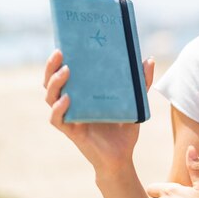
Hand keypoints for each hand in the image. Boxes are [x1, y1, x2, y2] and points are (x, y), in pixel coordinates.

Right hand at [43, 49, 154, 175]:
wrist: (122, 156)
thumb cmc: (124, 126)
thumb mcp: (135, 101)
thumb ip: (141, 82)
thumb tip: (148, 59)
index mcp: (83, 92)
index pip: (65, 72)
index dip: (60, 59)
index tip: (65, 42)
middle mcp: (71, 102)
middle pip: (51, 82)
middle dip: (52, 66)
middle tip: (60, 51)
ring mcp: (69, 116)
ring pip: (50, 98)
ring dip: (55, 83)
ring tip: (66, 71)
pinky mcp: (71, 131)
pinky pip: (57, 119)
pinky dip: (60, 109)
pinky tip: (67, 99)